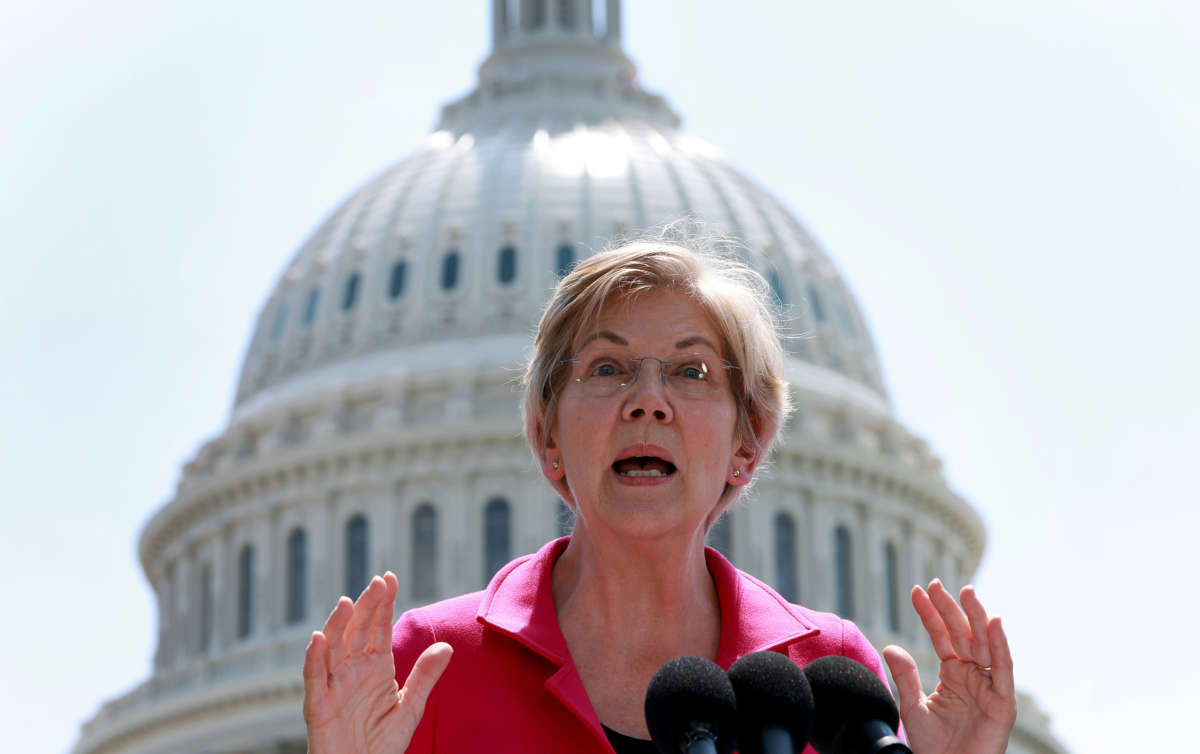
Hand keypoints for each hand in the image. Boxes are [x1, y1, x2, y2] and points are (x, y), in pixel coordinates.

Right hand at [302, 572, 452, 753]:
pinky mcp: (318, 704)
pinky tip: (319, 639)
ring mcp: (334, 684)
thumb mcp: (409, 707)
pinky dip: (314, 658)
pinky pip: (314, 678)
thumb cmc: (382, 743)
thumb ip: (424, 676)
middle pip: (357, 630)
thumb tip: (447, 646)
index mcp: (376, 666)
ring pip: (333, 648)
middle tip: (378, 582)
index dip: (383, 603)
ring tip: (347, 602)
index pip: (379, 627)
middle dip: (367, 606)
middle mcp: (353, 669)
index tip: (390, 577)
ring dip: (338, 625)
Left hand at [882, 580, 1015, 753]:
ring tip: (966, 591)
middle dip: (951, 608)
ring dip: (977, 617)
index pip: (942, 636)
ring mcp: (990, 687)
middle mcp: (974, 676)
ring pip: (985, 645)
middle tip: (936, 583)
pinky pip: (1003, 670)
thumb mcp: (913, 707)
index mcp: (953, 674)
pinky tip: (994, 622)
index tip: (916, 590)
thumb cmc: (934, 747)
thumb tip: (890, 645)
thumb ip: (905, 676)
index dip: (930, 614)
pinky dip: (1000, 645)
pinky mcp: (1004, 703)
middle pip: (963, 635)